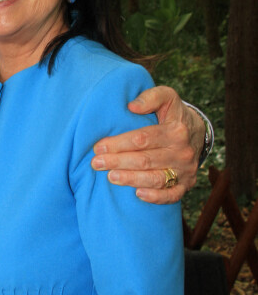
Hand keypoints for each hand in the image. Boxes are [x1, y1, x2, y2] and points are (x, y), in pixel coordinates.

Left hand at [91, 85, 204, 203]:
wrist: (197, 132)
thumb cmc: (173, 114)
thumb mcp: (167, 97)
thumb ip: (151, 97)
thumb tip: (132, 106)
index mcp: (176, 131)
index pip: (143, 139)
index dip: (119, 143)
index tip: (99, 147)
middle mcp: (182, 152)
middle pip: (145, 159)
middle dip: (118, 162)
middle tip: (96, 163)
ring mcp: (185, 170)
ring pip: (156, 178)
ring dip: (131, 179)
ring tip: (110, 177)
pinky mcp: (186, 184)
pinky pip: (172, 195)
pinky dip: (156, 197)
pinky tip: (137, 194)